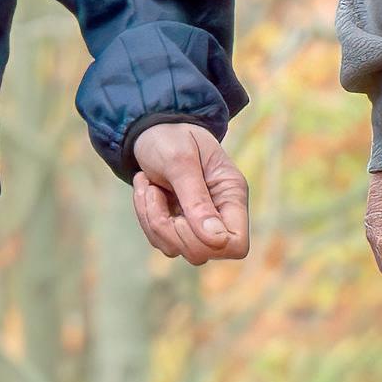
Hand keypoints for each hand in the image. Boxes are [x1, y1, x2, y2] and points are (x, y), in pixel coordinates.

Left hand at [127, 121, 250, 262]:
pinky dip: (145, 216)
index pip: (237, 244)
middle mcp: (219, 213)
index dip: (210, 242)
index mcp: (231, 195)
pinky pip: (159, 239)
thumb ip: (196, 199)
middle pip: (202, 253)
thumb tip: (216, 240)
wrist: (154, 128)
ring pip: (175, 248)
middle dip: (169, 229)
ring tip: (147, 185)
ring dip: (152, 219)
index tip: (183, 216)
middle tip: (155, 193)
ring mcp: (197, 221)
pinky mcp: (176, 223)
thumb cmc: (171, 137)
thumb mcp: (181, 161)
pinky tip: (146, 188)